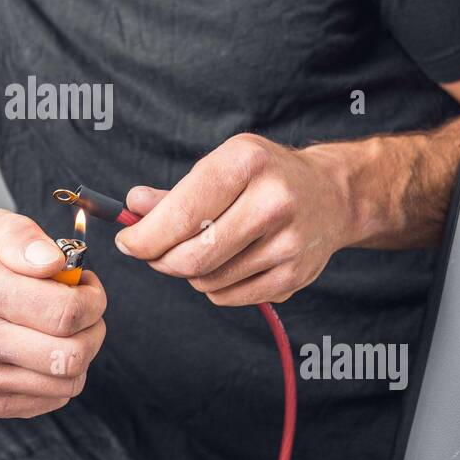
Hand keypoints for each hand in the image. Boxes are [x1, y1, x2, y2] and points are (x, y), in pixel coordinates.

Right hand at [0, 209, 106, 417]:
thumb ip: (23, 236)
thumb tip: (53, 262)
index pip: (64, 312)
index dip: (92, 299)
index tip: (87, 286)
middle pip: (69, 355)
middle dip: (93, 329)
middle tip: (84, 310)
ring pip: (67, 382)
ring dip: (82, 353)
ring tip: (67, 329)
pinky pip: (53, 399)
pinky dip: (62, 376)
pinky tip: (47, 350)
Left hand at [113, 134, 352, 305]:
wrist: (332, 195)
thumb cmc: (266, 176)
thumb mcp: (222, 164)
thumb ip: (176, 193)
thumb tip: (133, 207)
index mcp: (246, 163)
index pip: (181, 214)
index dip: (144, 237)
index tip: (127, 242)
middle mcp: (272, 202)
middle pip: (192, 256)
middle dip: (160, 260)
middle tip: (152, 253)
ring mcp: (288, 243)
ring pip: (207, 280)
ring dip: (188, 272)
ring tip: (198, 249)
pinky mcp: (295, 276)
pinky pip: (229, 297)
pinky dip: (213, 286)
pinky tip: (225, 262)